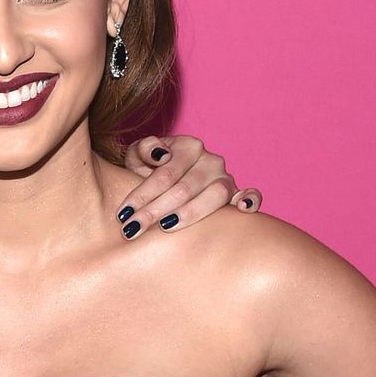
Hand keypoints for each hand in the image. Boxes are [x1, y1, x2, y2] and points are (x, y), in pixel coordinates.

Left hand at [116, 134, 261, 239]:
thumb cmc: (150, 166)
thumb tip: (160, 155)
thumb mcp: (139, 154)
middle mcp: (210, 160)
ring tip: (165, 227)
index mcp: (188, 146)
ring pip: (214, 196)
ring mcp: (226, 178)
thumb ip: (143, 149)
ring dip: (189, 214)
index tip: (123, 214)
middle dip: (155, 211)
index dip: (141, 194)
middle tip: (133, 229)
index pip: (164, 174)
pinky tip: (241, 209)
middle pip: (184, 189)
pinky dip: (250, 200)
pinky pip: (252, 195)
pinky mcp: (238, 193)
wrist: (170, 174)